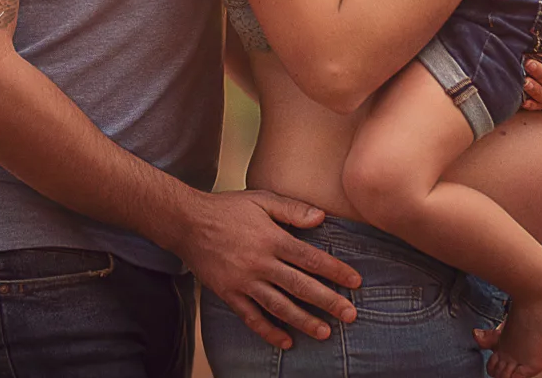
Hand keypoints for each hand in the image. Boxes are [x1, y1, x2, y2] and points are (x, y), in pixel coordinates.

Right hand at [171, 189, 361, 348]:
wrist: (186, 223)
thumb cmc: (227, 209)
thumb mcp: (260, 199)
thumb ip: (292, 209)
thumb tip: (322, 217)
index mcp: (271, 239)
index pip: (310, 258)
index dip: (335, 271)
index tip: (355, 282)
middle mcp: (260, 263)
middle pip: (300, 286)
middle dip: (328, 301)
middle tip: (351, 314)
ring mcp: (243, 281)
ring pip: (279, 306)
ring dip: (303, 321)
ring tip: (325, 332)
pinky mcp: (229, 294)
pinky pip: (251, 318)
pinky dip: (269, 332)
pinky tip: (286, 342)